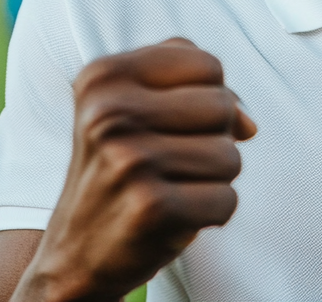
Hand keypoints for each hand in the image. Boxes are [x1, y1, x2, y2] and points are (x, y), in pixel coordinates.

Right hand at [15, 39, 254, 301]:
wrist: (73, 255)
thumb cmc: (118, 168)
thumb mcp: (136, 105)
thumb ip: (197, 87)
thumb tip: (248, 124)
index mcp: (103, 77)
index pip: (207, 65)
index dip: (208, 94)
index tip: (174, 120)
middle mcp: (109, 114)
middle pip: (222, 105)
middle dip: (212, 136)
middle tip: (169, 160)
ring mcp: (128, 161)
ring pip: (229, 154)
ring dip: (211, 178)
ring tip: (169, 187)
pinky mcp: (149, 207)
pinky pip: (226, 200)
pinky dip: (210, 213)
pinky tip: (172, 216)